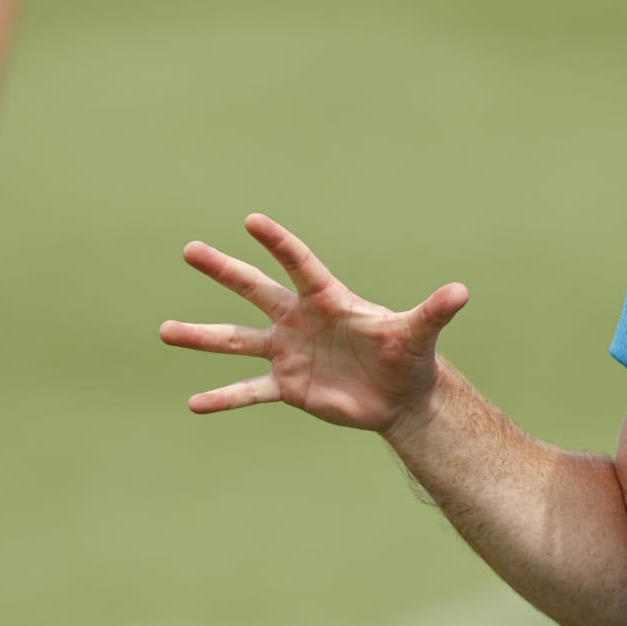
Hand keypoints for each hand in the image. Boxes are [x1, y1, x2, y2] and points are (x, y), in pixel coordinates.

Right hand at [159, 213, 468, 434]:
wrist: (398, 396)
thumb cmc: (408, 357)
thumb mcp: (419, 334)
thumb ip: (434, 311)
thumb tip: (462, 292)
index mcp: (328, 300)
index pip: (299, 265)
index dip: (278, 244)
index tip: (252, 221)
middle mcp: (300, 321)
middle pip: (254, 291)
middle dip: (223, 271)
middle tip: (189, 249)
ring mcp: (289, 353)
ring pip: (237, 341)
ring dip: (202, 337)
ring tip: (164, 330)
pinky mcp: (288, 386)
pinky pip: (249, 391)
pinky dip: (223, 398)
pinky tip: (194, 404)